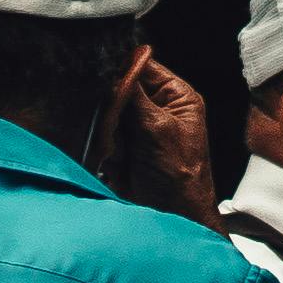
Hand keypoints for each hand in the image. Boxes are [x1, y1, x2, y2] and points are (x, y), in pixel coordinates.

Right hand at [111, 51, 220, 224]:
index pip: (144, 66)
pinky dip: (106, 148)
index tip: (109, 79)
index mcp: (176, 97)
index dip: (125, 69)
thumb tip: (119, 67)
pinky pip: (103, 136)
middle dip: (116, 110)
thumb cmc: (180, 176)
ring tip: (125, 153)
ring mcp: (138, 128)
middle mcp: (157, 108)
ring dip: (111, 133)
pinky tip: (119, 162)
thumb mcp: (157, 127)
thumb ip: (134, 96)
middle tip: (122, 129)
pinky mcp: (122, 147)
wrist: (171, 215)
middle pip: (121, 90)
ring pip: (108, 114)